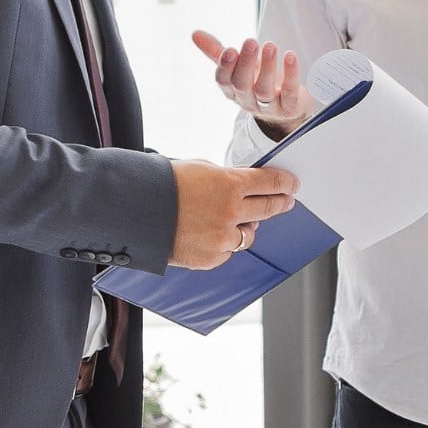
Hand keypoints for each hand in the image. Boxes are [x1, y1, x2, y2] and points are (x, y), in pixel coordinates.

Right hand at [169, 159, 298, 268]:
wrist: (135, 212)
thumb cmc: (163, 185)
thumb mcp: (200, 169)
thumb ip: (226, 178)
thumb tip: (243, 185)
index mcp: (230, 185)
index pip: (270, 182)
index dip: (285, 183)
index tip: (292, 184)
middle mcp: (231, 212)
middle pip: (269, 208)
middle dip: (281, 202)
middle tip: (287, 200)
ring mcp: (223, 238)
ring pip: (249, 234)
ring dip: (247, 225)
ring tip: (236, 218)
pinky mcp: (212, 257)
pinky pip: (228, 250)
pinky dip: (224, 243)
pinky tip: (209, 233)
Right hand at [192, 29, 315, 137]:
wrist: (286, 109)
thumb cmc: (258, 82)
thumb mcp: (238, 67)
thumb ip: (217, 52)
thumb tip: (195, 34)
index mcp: (232, 89)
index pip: (223, 80)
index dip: (225, 66)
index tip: (230, 50)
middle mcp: (248, 99)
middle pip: (242, 84)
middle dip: (246, 63)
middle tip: (251, 42)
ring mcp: (268, 107)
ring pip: (264, 90)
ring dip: (267, 67)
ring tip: (270, 46)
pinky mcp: (289, 108)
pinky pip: (290, 93)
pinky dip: (291, 76)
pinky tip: (290, 57)